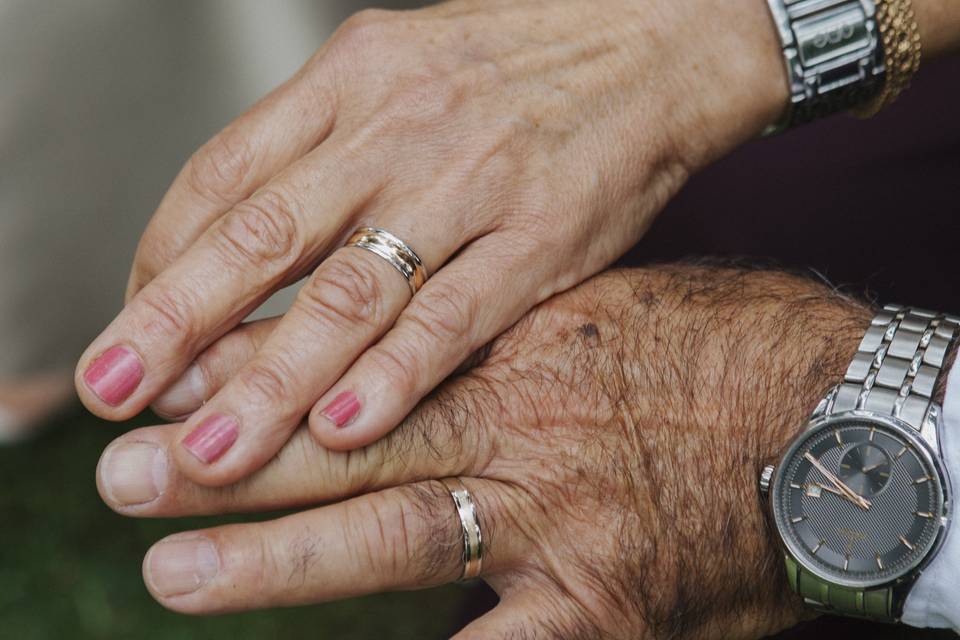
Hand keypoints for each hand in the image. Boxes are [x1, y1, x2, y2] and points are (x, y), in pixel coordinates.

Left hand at [75, 0, 787, 486]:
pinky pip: (455, 313)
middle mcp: (398, 125)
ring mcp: (472, 180)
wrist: (651, 40)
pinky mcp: (543, 234)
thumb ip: (320, 146)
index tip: (135, 326)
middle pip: (264, 233)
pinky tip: (343, 427)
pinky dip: (395, 374)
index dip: (165, 258)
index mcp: (352, 78)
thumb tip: (235, 232)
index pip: (226, 174)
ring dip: (273, 375)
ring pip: (351, 288)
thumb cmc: (517, 64)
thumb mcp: (401, 69)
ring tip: (213, 446)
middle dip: (177, 322)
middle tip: (118, 394)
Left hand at [96, 265, 869, 637]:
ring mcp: (554, 521)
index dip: (257, 373)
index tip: (177, 382)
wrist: (832, 419)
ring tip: (176, 575)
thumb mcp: (595, 306)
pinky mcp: (601, 608)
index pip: (358, 355)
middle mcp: (520, 425)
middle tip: (127, 476)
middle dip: (228, 463)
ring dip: (276, 562)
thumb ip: (495, 329)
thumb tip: (399, 340)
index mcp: (513, 342)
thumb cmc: (714, 351)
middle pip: (345, 443)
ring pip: (389, 539)